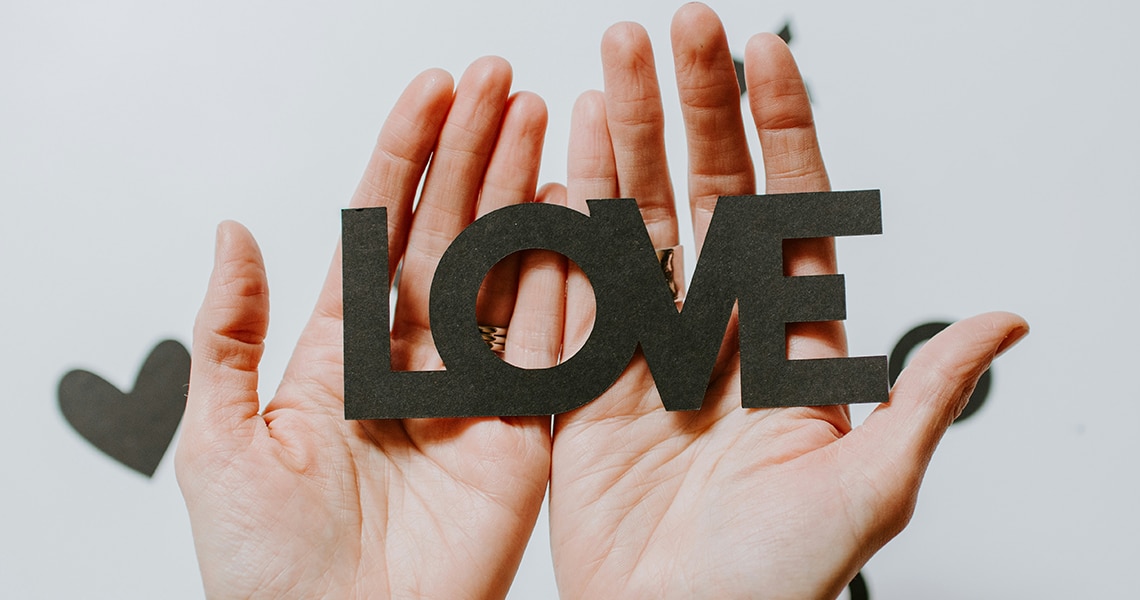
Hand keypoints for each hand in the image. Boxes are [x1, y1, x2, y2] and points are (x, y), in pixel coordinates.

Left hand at [176, 58, 564, 598]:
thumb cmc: (263, 569)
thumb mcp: (218, 440)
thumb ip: (228, 333)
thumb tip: (233, 233)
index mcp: (341, 356)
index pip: (378, 231)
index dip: (404, 158)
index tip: (431, 95)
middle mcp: (415, 364)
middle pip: (450, 234)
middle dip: (474, 154)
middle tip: (500, 82)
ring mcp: (475, 394)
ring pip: (504, 272)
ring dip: (523, 194)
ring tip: (541, 120)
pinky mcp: (523, 435)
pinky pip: (550, 344)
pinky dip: (564, 278)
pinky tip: (571, 213)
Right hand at [549, 5, 1028, 598]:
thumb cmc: (776, 584)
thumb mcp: (869, 490)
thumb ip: (921, 396)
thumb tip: (1004, 319)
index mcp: (793, 347)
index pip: (791, 211)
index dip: (782, 130)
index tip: (769, 53)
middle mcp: (719, 333)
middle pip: (708, 195)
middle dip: (694, 110)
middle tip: (680, 29)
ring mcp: (647, 349)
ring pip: (637, 221)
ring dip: (623, 140)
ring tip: (610, 61)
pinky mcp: (584, 380)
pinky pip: (571, 284)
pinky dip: (564, 218)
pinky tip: (560, 156)